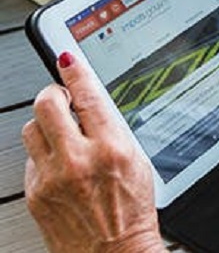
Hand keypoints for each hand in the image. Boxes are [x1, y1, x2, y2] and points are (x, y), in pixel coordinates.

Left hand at [22, 52, 165, 252]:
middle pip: (46, 104)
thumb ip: (112, 130)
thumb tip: (90, 102)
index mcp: (111, 148)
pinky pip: (30, 159)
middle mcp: (78, 160)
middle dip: (53, 95)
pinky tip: (60, 166)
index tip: (66, 56)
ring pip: (31, 128)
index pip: (87, 95)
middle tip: (62, 98)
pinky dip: (43, 156)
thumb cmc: (132, 213)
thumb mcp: (138, 161)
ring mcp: (52, 177)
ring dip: (46, 125)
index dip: (74, 70)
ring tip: (62, 135)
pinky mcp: (35, 193)